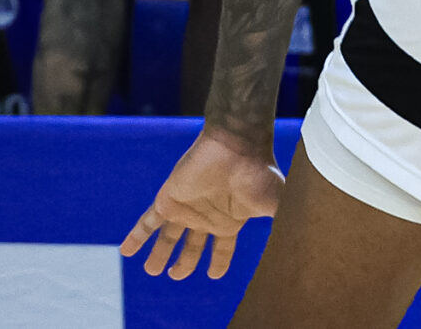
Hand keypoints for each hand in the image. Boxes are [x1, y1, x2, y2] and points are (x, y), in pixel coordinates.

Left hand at [120, 124, 284, 280]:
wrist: (235, 144)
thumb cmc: (258, 172)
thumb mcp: (275, 202)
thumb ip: (282, 223)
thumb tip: (294, 244)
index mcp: (230, 221)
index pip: (222, 248)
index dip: (218, 262)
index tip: (214, 275)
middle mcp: (206, 217)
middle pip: (192, 246)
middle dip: (184, 263)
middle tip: (175, 275)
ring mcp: (186, 208)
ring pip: (168, 238)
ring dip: (159, 255)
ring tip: (152, 270)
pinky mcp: (168, 200)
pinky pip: (148, 222)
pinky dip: (137, 237)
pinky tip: (126, 251)